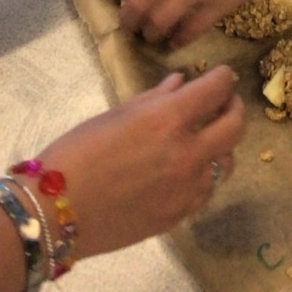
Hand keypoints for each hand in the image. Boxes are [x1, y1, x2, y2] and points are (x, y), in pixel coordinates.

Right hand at [32, 67, 244, 256]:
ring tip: (206, 139)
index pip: (216, 90)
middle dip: (234, 108)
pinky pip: (207, 190)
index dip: (222, 78)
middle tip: (224, 103)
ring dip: (222, 145)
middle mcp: (187, 153)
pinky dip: (205, 174)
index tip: (220, 76)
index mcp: (168, 120)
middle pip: (235, 126)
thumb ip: (155, 99)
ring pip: (227, 162)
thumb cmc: (77, 153)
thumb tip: (181, 83)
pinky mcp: (180, 215)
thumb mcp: (115, 115)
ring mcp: (187, 189)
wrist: (55, 212)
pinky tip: (188, 169)